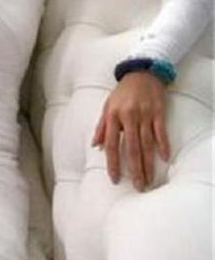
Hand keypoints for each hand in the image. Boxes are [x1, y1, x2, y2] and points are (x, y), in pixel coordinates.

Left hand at [91, 72, 169, 191]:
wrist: (141, 73)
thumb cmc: (122, 92)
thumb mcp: (107, 106)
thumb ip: (101, 127)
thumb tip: (95, 145)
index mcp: (113, 115)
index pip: (112, 144)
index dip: (112, 162)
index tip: (114, 178)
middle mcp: (129, 116)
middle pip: (132, 147)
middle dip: (134, 169)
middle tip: (138, 186)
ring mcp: (144, 114)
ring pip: (147, 143)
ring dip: (148, 163)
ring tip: (149, 180)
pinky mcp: (158, 112)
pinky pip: (160, 132)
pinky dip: (163, 145)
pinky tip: (164, 159)